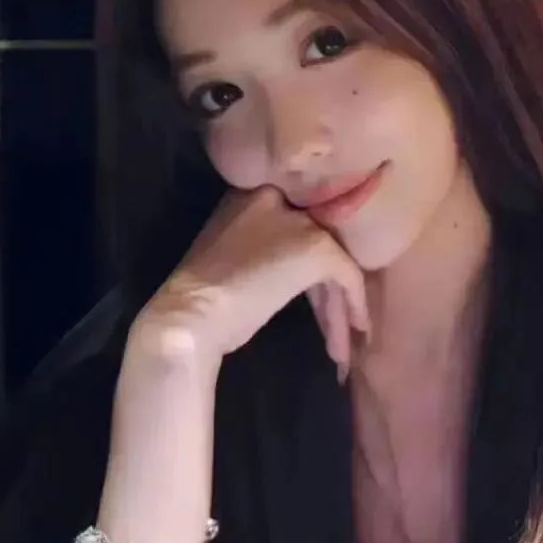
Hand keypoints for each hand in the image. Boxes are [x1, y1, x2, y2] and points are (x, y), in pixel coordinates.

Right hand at [134, 185, 369, 375]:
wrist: (189, 317)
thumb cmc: (203, 298)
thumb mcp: (234, 254)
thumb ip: (265, 245)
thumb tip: (300, 266)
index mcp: (253, 195)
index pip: (296, 226)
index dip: (310, 267)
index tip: (320, 298)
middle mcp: (280, 199)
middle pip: (317, 247)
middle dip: (326, 293)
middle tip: (331, 328)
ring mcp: (300, 222)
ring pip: (333, 264)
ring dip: (337, 308)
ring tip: (341, 347)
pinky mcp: (317, 248)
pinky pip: (348, 275)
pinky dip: (353, 304)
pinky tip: (352, 330)